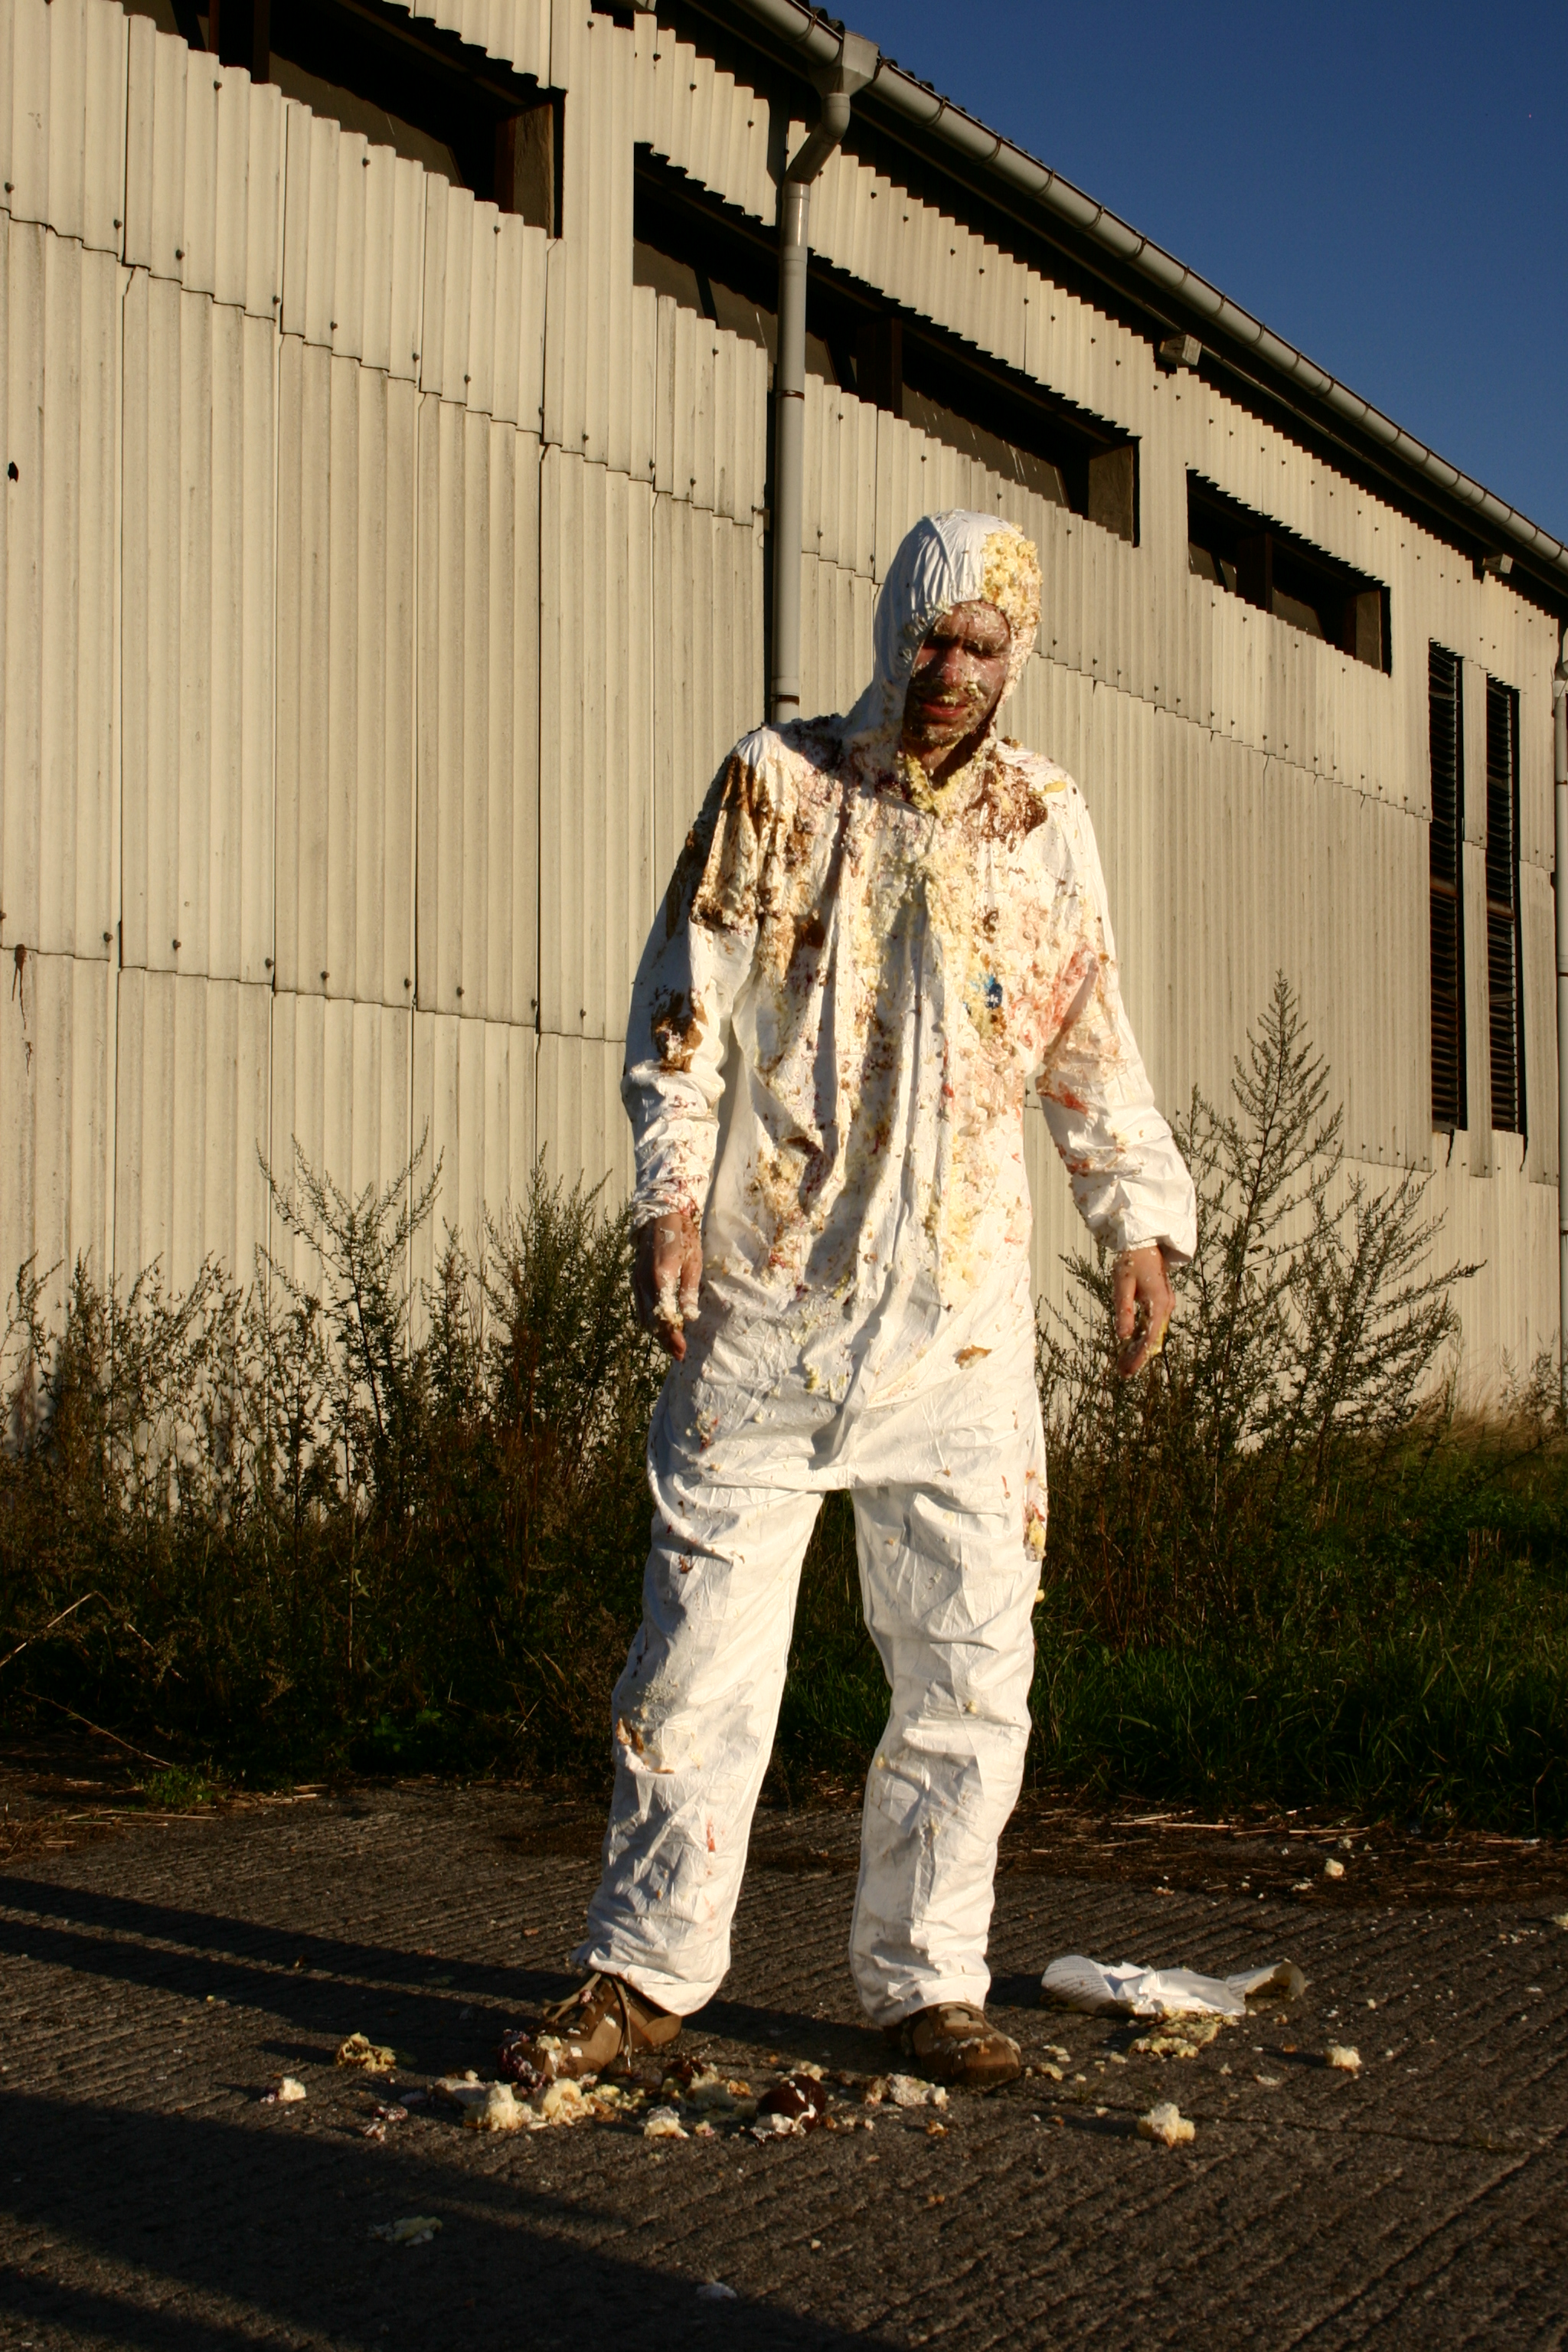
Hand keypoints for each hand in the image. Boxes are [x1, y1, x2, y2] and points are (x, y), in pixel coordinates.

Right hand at [634, 1211, 702, 1359]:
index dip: (673, 1337)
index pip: (665, 1316)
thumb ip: (689, 1291)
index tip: (682, 1351)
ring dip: (656, 1332)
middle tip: (678, 1354)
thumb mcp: (693, 1263)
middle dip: (665, 1340)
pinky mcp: (635, 1278)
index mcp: (661, 1278)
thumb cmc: (683, 1237)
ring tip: (671, 1344)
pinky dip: (649, 1320)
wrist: (661, 1215)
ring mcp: (636, 1281)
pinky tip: (659, 1326)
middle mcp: (644, 1282)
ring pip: (643, 1316)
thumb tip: (689, 1317)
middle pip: (651, 1321)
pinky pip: (640, 1306)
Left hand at [1113, 1245, 1173, 1377]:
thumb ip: (1124, 1311)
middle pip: (1152, 1340)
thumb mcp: (1123, 1286)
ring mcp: (1164, 1306)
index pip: (1150, 1339)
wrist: (1145, 1243)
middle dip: (1138, 1358)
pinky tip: (1128, 1347)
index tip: (1128, 1372)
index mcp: (1159, 1304)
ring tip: (1122, 1366)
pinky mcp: (1158, 1303)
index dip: (1139, 1358)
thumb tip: (1123, 1337)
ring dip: (1138, 1350)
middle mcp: (1165, 1307)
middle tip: (1122, 1374)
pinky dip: (1140, 1338)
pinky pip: (1150, 1326)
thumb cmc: (1131, 1262)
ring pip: (1152, 1334)